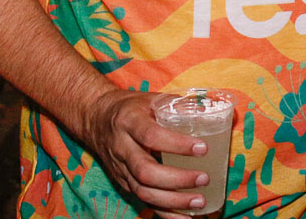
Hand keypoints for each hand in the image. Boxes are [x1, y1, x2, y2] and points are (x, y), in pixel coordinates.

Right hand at [77, 88, 221, 218]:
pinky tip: (183, 218)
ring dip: (172, 201)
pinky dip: (164, 212)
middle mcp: (122, 147)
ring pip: (143, 191)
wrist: (95, 118)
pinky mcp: (123, 182)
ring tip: (198, 202)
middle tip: (203, 179)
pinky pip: (142, 200)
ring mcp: (120, 168)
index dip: (177, 144)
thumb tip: (211, 111)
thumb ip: (176, 106)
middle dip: (177, 179)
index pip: (151, 136)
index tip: (202, 148)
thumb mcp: (149, 98)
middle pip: (146, 171)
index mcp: (129, 122)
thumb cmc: (130, 107)